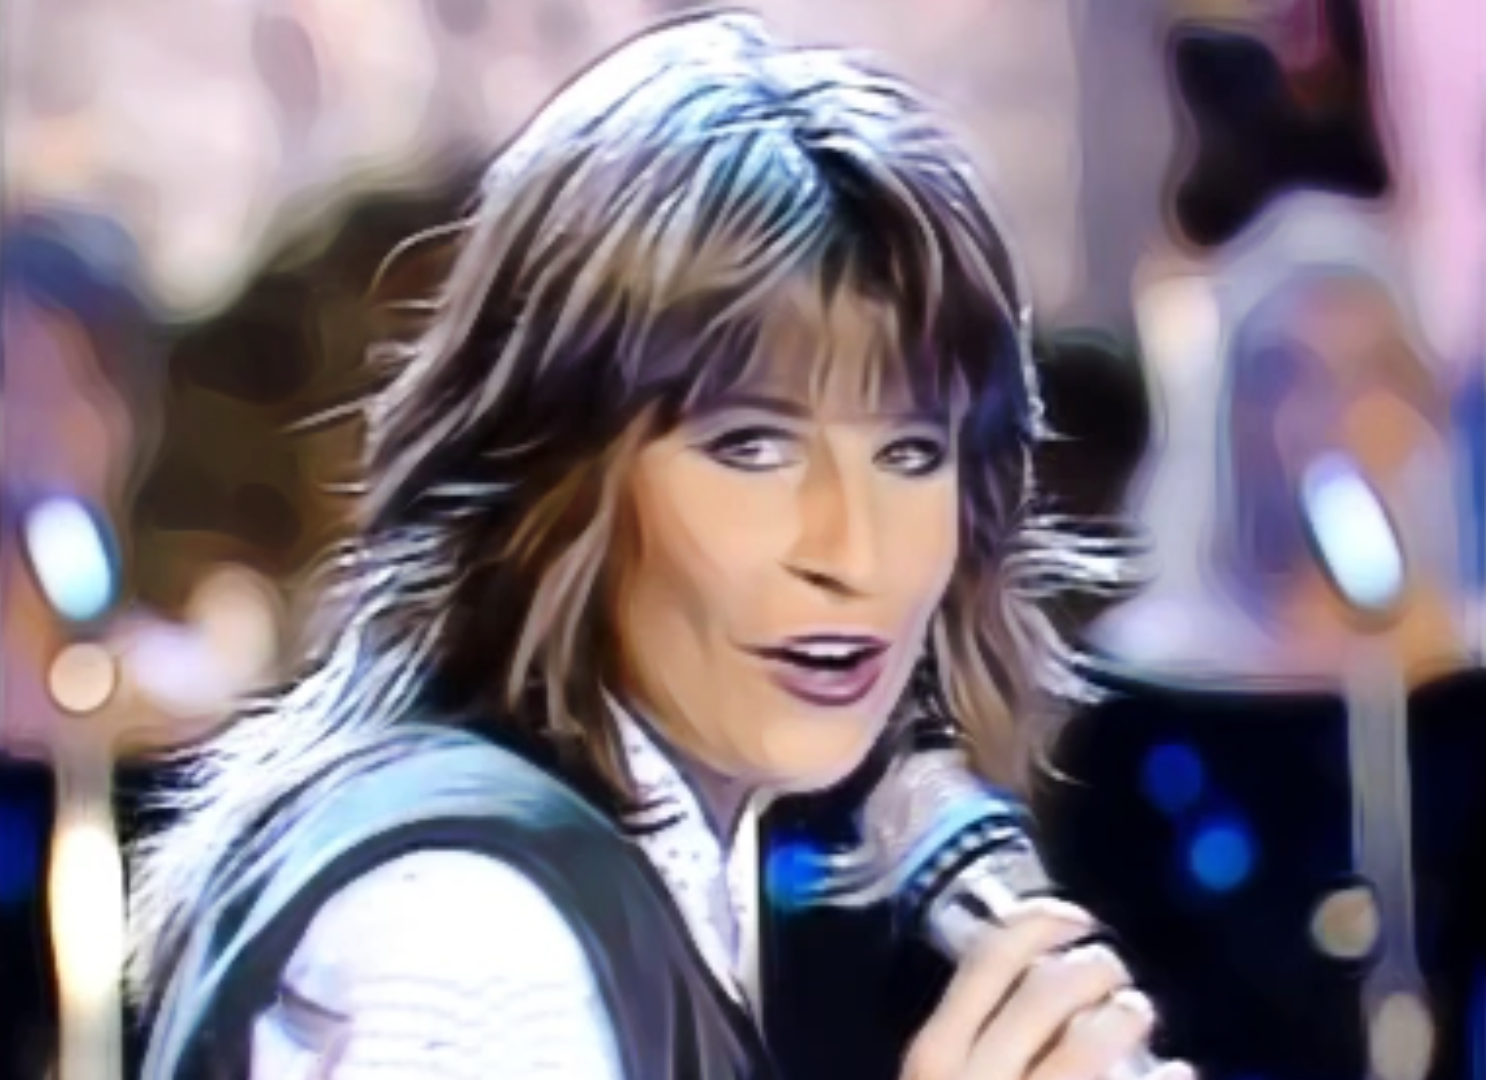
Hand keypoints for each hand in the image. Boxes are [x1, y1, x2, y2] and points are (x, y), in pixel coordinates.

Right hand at [900, 898, 1195, 1079]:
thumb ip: (979, 1042)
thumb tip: (1040, 971)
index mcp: (935, 1057)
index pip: (988, 956)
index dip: (1039, 923)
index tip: (1073, 919)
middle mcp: (973, 1078)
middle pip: (1049, 987)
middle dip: (1095, 968)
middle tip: (1114, 977)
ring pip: (1093, 1035)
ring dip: (1129, 1013)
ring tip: (1139, 1016)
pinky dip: (1172, 1076)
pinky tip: (1180, 1074)